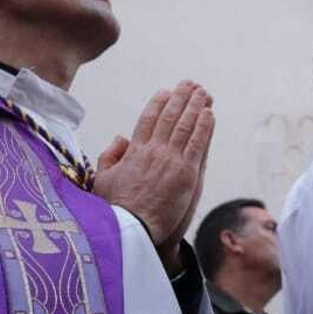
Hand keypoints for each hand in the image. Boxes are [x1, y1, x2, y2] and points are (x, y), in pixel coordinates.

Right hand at [93, 82, 214, 265]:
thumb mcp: (102, 179)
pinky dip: (204, 127)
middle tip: (189, 84)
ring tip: (203, 92)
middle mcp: (153, 151)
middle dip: (180, 98)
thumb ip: (110, 156)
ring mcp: (171, 160)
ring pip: (185, 126)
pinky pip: (198, 144)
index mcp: (134, 152)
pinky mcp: (187, 173)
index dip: (158, 103)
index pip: (147, 120)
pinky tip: (210, 113)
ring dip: (195, 106)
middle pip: (169, 117)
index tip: (165, 92)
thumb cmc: (114, 209)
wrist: (131, 229)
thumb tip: (122, 138)